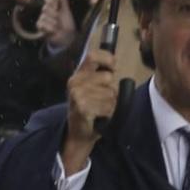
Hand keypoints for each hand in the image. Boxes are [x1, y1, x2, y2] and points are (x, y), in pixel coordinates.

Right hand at [38, 0, 76, 50]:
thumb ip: (64, 2)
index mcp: (53, 6)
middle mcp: (46, 11)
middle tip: (59, 19)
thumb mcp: (67, 12)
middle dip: (54, 14)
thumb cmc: (67, 24)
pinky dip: (49, 28)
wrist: (67, 36)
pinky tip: (54, 30)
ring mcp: (43, 19)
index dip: (51, 1)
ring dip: (53, 23)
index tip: (56, 5)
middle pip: (45, 7)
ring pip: (44, 16)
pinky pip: (41, 23)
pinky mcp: (40, 27)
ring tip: (58, 26)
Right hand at [62, 54, 119, 172]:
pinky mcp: (83, 108)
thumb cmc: (88, 109)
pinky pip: (107, 107)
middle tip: (102, 100)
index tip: (114, 66)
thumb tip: (114, 65)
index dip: (107, 59)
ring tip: (100, 109)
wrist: (78, 134)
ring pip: (110, 94)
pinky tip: (99, 116)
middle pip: (107, 78)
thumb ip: (100, 75)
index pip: (93, 56)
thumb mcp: (91, 88)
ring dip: (110, 104)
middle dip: (111, 90)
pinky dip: (108, 113)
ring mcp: (77, 95)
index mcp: (77, 75)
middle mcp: (75, 82)